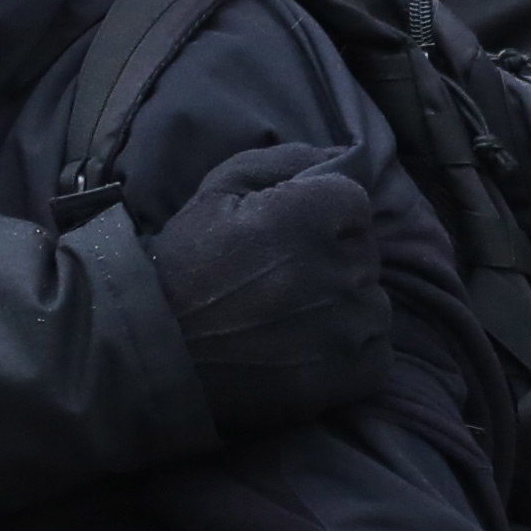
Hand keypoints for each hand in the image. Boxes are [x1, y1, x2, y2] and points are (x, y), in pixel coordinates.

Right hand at [144, 144, 392, 429]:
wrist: (154, 352)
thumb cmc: (184, 264)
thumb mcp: (219, 188)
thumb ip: (284, 160)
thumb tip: (343, 152)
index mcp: (310, 216)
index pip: (354, 204)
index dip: (320, 218)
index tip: (286, 239)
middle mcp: (338, 269)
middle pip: (365, 254)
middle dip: (331, 260)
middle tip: (280, 281)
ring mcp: (346, 328)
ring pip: (372, 304)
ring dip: (343, 307)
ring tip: (292, 319)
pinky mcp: (346, 377)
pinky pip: (377, 354)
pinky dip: (351, 351)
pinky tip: (307, 349)